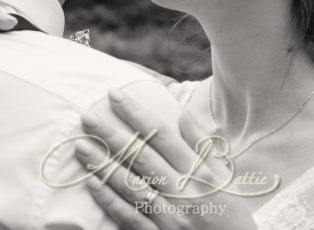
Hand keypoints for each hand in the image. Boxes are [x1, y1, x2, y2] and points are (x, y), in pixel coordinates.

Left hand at [74, 89, 257, 229]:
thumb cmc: (231, 215)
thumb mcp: (224, 177)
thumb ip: (202, 145)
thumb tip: (183, 113)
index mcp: (200, 173)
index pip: (163, 135)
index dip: (137, 114)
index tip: (116, 96)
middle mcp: (184, 193)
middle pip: (142, 157)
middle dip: (112, 135)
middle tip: (87, 117)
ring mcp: (171, 217)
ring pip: (132, 186)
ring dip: (104, 165)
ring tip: (82, 146)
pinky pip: (130, 218)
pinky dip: (110, 201)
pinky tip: (92, 184)